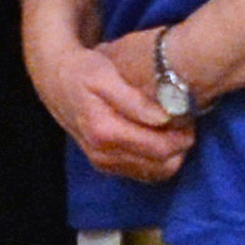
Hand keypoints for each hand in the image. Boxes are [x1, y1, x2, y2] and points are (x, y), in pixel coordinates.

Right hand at [43, 24, 191, 186]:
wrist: (55, 82)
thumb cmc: (82, 72)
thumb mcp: (106, 75)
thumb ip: (134, 100)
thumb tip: (164, 118)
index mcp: (105, 132)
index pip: (160, 148)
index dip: (182, 135)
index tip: (189, 116)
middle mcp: (103, 154)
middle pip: (162, 164)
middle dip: (180, 145)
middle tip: (186, 122)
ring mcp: (104, 163)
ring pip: (156, 172)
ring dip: (171, 153)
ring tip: (173, 128)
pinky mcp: (106, 166)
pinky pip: (144, 173)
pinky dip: (158, 159)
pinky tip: (159, 137)